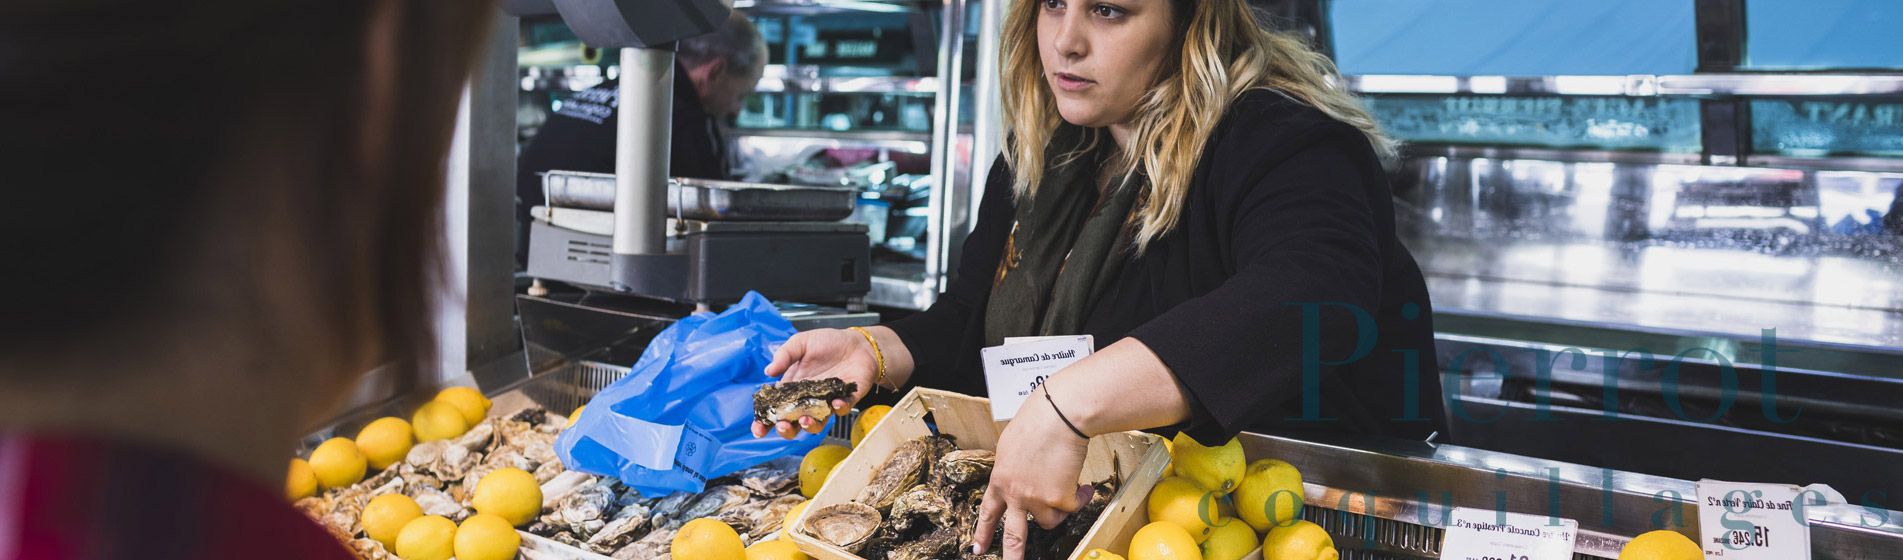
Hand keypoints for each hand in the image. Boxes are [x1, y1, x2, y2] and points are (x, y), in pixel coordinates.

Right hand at [751, 328, 879, 439]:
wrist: (857, 342)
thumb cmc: (828, 342)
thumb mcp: (801, 343)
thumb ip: (785, 355)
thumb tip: (768, 371)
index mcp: (793, 389)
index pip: (776, 410)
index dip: (765, 422)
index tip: (757, 430)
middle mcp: (809, 400)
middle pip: (794, 424)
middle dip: (786, 430)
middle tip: (783, 425)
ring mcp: (827, 402)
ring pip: (817, 423)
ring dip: (810, 425)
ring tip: (805, 419)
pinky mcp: (847, 399)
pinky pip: (842, 409)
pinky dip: (839, 408)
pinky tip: (836, 402)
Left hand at [972, 386, 1092, 559]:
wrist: (1059, 415)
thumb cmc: (1039, 421)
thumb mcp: (1012, 446)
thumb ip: (1013, 467)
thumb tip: (1022, 476)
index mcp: (1000, 479)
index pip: (988, 512)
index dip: (983, 532)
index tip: (978, 548)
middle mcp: (1014, 493)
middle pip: (1013, 534)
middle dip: (1012, 555)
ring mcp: (1035, 498)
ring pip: (1050, 520)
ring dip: (1061, 507)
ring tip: (1069, 486)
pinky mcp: (1057, 499)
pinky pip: (1072, 508)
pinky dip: (1080, 498)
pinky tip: (1082, 485)